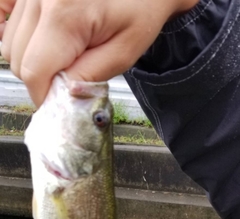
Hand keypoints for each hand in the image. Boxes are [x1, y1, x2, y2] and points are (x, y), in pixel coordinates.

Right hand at [1, 0, 197, 106]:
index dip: (45, 96)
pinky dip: (14, 33)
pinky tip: (37, 39)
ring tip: (62, 51)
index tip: (59, 102)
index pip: (34, 73)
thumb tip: (60, 98)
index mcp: (64, 13)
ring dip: (31, 57)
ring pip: (10, 43)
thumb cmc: (140, 7)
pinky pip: (4, 16)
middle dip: (40, 78)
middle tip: (66, 76)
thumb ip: (88, 79)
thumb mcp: (123, 52)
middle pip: (17, 59)